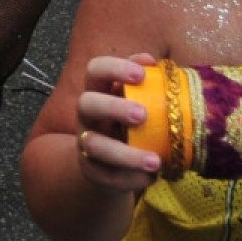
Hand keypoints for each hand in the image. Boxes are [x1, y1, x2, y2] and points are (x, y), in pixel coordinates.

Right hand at [75, 53, 162, 193]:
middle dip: (113, 107)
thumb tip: (153, 61)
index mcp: (99, 91)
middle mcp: (87, 116)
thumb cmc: (131, 125)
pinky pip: (108, 176)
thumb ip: (146, 82)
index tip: (141, 75)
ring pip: (94, 145)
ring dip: (125, 154)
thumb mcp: (137, 102)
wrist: (113, 165)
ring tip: (155, 162)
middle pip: (86, 103)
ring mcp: (86, 144)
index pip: (95, 70)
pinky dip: (131, 179)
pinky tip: (150, 178)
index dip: (115, 68)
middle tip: (142, 115)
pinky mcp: (93, 171)